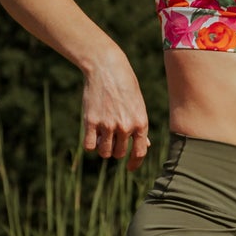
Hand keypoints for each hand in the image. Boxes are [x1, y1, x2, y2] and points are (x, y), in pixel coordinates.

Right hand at [81, 55, 151, 170]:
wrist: (106, 67)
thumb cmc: (125, 85)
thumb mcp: (138, 104)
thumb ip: (140, 126)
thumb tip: (145, 145)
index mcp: (140, 122)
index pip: (139, 152)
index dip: (134, 163)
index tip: (130, 168)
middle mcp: (125, 126)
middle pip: (119, 154)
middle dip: (115, 149)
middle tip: (112, 138)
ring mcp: (108, 125)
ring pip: (104, 152)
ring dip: (103, 148)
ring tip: (102, 136)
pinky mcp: (91, 121)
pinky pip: (89, 146)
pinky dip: (90, 143)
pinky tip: (92, 134)